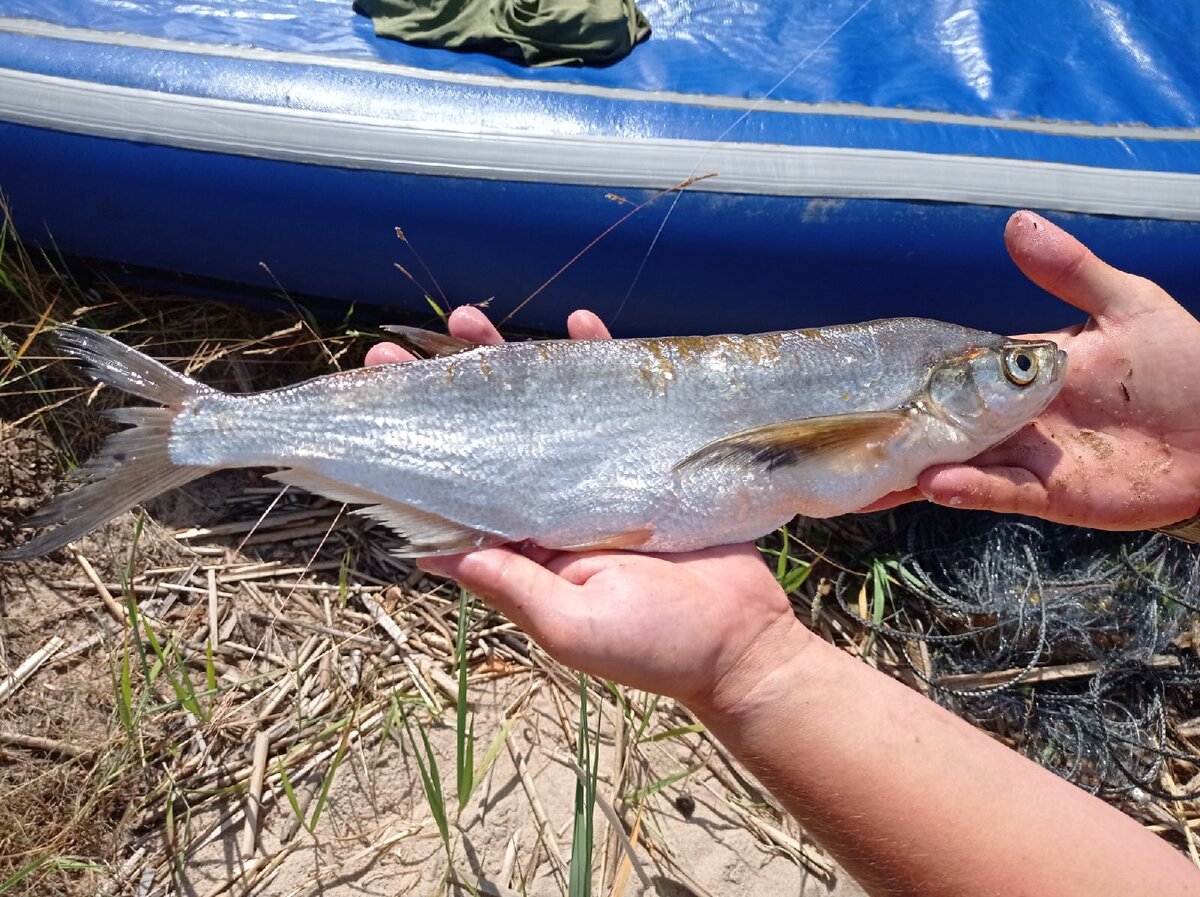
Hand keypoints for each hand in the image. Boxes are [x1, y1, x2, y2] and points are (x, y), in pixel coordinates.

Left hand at [366, 307, 802, 709]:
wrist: (744, 642)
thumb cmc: (655, 647)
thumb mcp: (571, 625)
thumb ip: (510, 585)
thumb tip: (432, 554)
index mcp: (522, 549)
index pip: (455, 490)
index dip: (417, 447)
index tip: (376, 404)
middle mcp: (549, 509)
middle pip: (487, 440)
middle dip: (445, 394)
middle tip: (396, 351)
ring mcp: (597, 480)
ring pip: (543, 411)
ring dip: (508, 365)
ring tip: (469, 319)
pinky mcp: (645, 458)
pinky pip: (616, 401)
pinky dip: (598, 362)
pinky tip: (578, 322)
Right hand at [869, 210, 1199, 531]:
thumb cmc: (1186, 362)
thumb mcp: (1128, 303)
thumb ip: (1069, 271)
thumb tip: (1014, 222)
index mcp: (1023, 371)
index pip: (956, 370)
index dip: (913, 372)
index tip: (866, 369)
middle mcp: (1013, 417)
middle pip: (944, 423)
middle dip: (897, 429)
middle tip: (841, 429)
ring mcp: (1028, 457)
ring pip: (958, 463)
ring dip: (916, 467)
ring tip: (869, 468)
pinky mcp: (1051, 495)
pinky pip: (1001, 491)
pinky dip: (968, 489)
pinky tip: (933, 482)